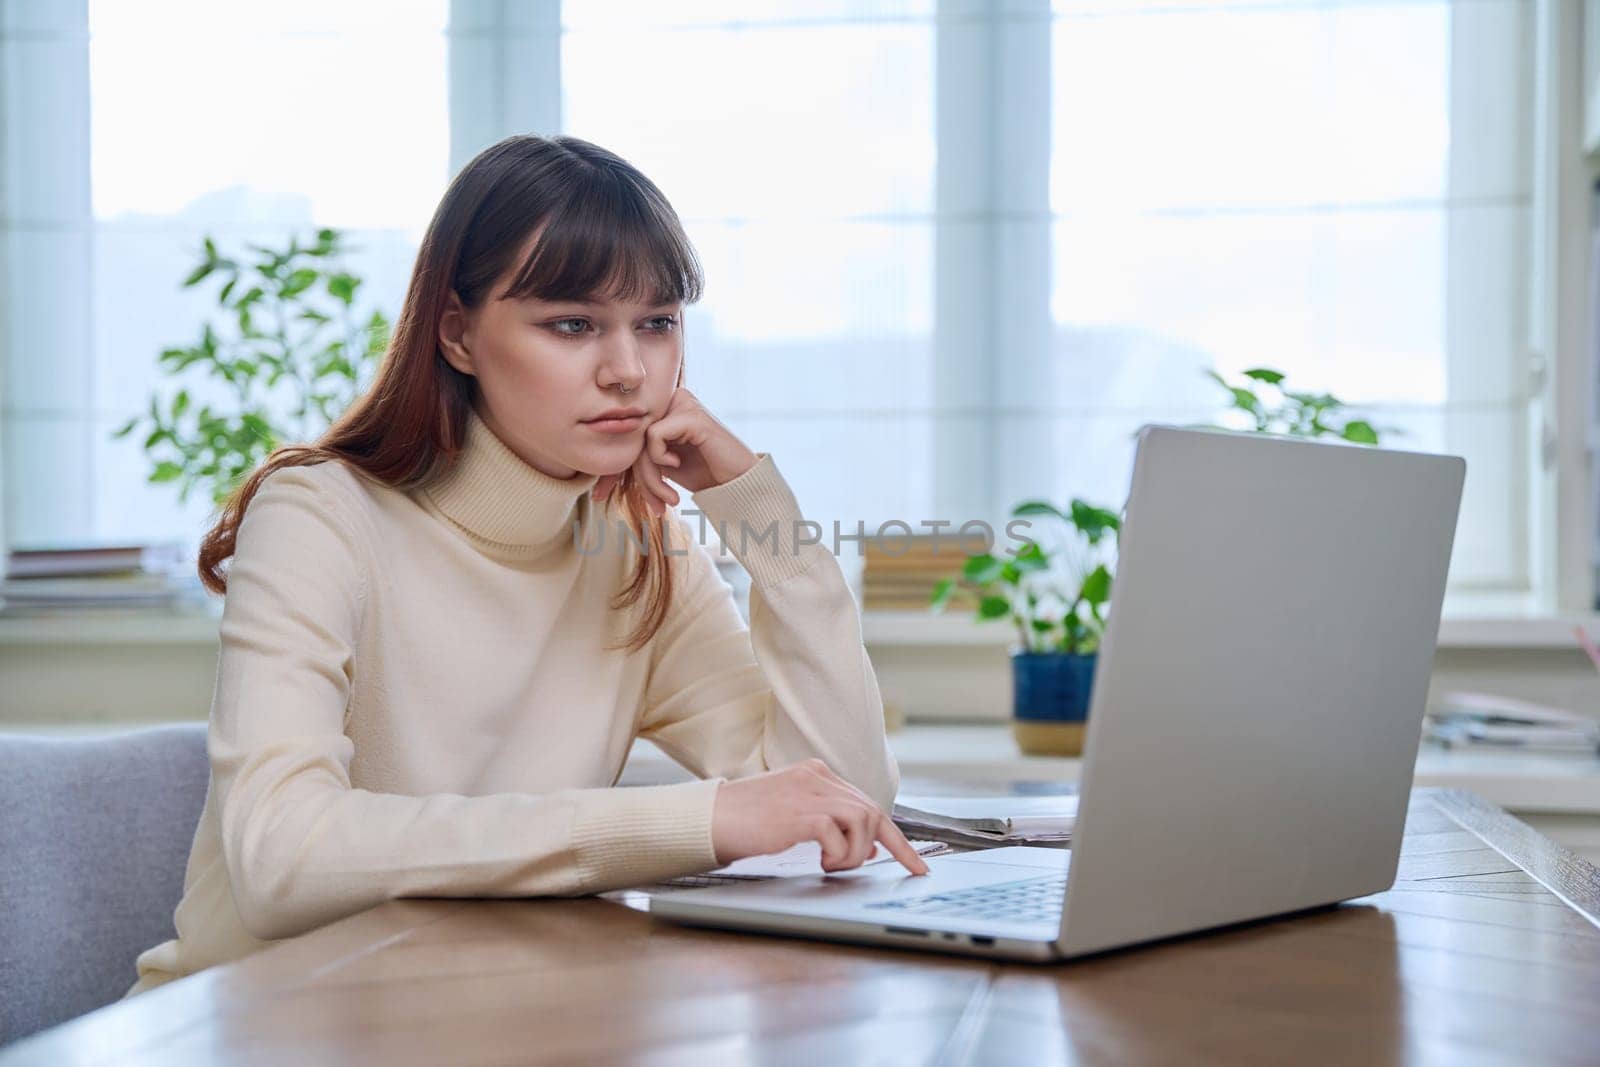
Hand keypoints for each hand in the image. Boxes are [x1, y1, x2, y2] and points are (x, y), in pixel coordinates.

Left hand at [593, 386, 757, 516]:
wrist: (740, 484)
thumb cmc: (705, 474)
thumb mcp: (662, 466)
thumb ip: (637, 457)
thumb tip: (596, 472)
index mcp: (666, 406)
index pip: (629, 434)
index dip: (614, 468)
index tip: (601, 496)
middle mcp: (673, 398)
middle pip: (632, 437)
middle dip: (635, 477)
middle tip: (651, 506)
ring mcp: (683, 403)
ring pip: (640, 440)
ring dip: (650, 477)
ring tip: (667, 499)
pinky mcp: (691, 414)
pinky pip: (653, 437)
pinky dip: (660, 460)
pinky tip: (678, 467)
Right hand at [711, 758, 929, 875]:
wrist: (709, 820)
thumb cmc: (745, 823)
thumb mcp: (793, 816)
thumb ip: (829, 823)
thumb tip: (867, 848)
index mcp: (816, 774)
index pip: (866, 801)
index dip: (895, 835)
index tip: (915, 861)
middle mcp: (817, 777)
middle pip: (872, 810)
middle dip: (893, 845)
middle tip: (900, 870)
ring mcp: (810, 793)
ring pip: (863, 820)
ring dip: (855, 853)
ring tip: (832, 864)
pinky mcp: (801, 813)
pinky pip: (840, 835)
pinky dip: (838, 855)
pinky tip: (820, 861)